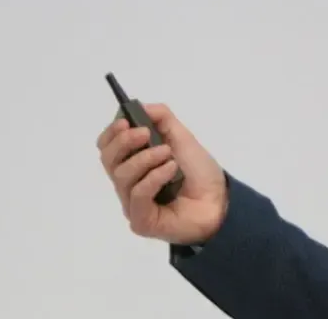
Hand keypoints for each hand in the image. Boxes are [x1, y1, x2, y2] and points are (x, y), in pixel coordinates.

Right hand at [96, 103, 227, 244]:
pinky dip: (153, 177)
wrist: (220, 200)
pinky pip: (137, 195)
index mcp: (133, 164)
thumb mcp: (181, 137)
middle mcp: (128, 184)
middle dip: (124, 142)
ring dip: (145, 158)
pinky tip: (170, 169)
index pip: (107, 148)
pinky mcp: (141, 221)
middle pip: (108, 160)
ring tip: (168, 154)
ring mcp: (133, 204)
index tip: (125, 122)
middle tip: (146, 134)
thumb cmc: (199, 172)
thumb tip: (140, 106)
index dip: (111, 134)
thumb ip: (161, 119)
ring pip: (122, 176)